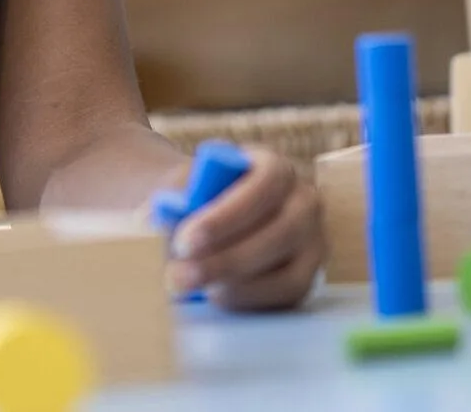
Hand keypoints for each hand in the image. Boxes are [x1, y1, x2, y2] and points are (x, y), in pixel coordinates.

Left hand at [166, 147, 325, 310]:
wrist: (199, 216)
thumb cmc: (192, 196)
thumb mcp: (180, 187)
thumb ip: (174, 199)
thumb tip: (160, 223)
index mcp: (275, 169)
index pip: (267, 184)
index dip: (228, 215)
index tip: (186, 240)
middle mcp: (303, 204)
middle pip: (282, 233)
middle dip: (228, 260)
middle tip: (180, 276)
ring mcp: (310, 245)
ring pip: (289, 274)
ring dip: (236, 287)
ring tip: (190, 289)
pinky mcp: (304, 279)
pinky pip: (285, 298)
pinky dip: (248, 302)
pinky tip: (212, 297)